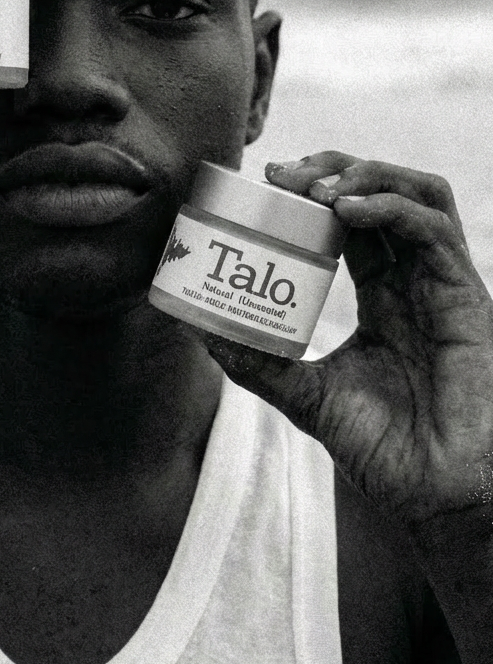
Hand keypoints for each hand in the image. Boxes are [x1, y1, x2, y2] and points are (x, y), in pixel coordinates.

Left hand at [204, 151, 492, 541]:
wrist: (433, 495)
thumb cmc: (384, 450)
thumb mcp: (306, 395)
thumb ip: (258, 363)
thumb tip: (198, 331)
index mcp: (384, 295)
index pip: (352, 219)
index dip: (315, 189)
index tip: (266, 179)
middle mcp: (415, 280)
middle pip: (383, 192)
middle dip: (333, 169)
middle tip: (282, 174)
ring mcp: (442, 284)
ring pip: (418, 193)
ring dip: (364, 175)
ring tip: (316, 187)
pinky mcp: (467, 295)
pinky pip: (435, 229)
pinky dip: (390, 207)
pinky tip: (348, 210)